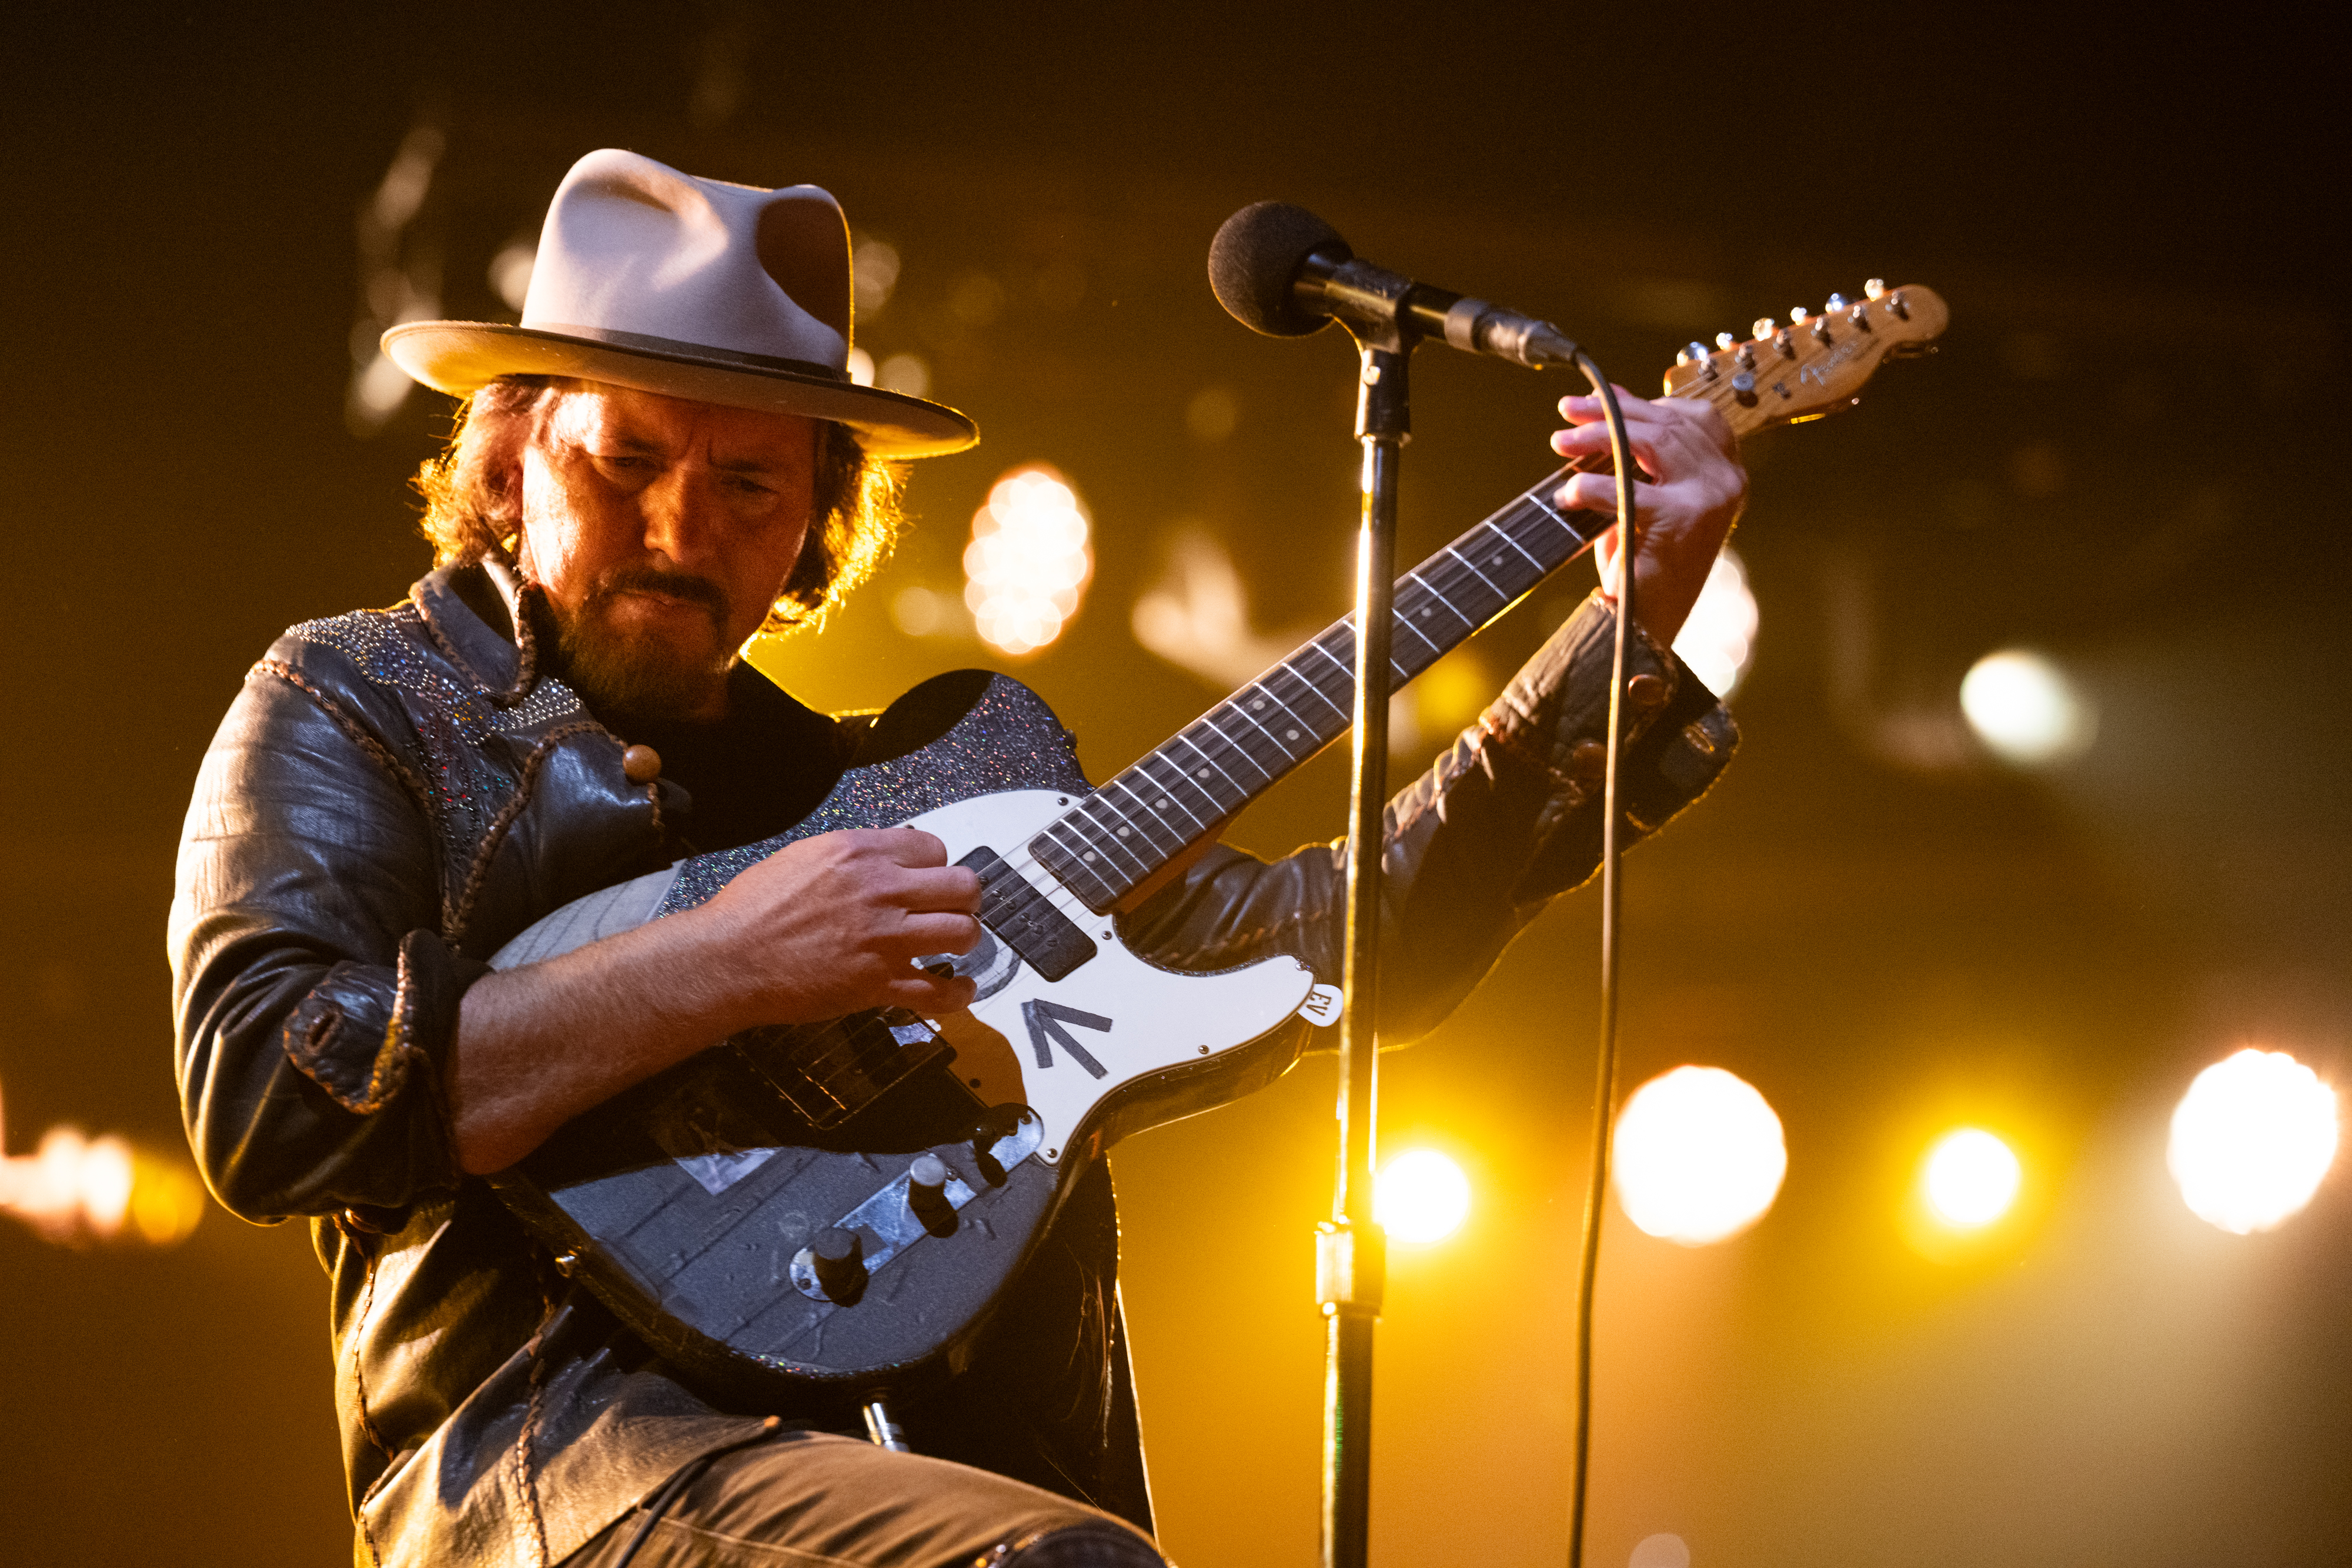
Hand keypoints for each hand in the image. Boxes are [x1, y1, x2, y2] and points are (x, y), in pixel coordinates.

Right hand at [697, 828, 982, 1025]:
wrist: (729, 959)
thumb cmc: (754, 908)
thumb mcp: (805, 856)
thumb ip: (854, 855)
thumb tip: (887, 855)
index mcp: (862, 853)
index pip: (935, 849)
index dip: (936, 866)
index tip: (927, 881)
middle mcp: (882, 890)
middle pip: (963, 886)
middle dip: (964, 899)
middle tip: (953, 910)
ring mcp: (885, 939)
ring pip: (963, 932)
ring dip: (964, 939)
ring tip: (953, 946)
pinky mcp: (880, 984)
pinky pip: (941, 992)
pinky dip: (959, 995)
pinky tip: (960, 990)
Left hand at [1549, 388, 1746, 643]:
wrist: (1646, 623)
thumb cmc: (1644, 562)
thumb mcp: (1644, 494)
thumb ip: (1638, 450)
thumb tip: (1609, 400)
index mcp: (1726, 471)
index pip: (1691, 416)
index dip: (1642, 402)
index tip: (1596, 399)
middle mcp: (1727, 480)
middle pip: (1667, 423)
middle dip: (1609, 412)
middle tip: (1567, 414)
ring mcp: (1711, 498)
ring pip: (1651, 442)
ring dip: (1596, 437)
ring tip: (1561, 444)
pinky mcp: (1684, 519)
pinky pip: (1627, 487)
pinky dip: (1589, 487)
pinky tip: (1567, 495)